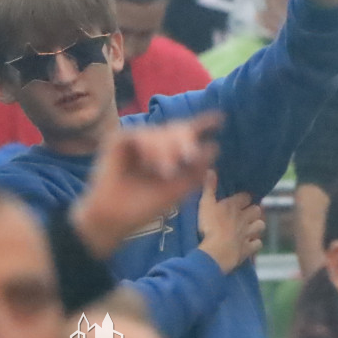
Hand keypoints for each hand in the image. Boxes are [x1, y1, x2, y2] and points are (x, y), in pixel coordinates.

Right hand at [71, 113, 221, 258]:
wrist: (116, 218)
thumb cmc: (145, 206)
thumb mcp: (178, 189)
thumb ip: (196, 170)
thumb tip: (215, 147)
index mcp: (169, 154)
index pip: (188, 134)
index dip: (203, 124)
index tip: (221, 118)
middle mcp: (154, 144)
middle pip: (178, 129)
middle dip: (186, 141)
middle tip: (189, 157)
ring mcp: (136, 140)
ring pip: (161, 131)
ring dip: (167, 151)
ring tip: (165, 173)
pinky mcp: (118, 140)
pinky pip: (141, 134)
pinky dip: (150, 148)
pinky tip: (149, 166)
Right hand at [197, 170, 265, 273]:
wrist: (217, 250)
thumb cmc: (210, 226)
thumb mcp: (205, 204)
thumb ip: (209, 188)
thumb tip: (211, 169)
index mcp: (234, 206)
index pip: (246, 196)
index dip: (244, 198)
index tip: (241, 199)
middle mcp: (245, 218)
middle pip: (256, 210)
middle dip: (253, 211)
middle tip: (246, 214)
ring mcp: (248, 233)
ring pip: (261, 225)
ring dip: (256, 226)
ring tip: (250, 228)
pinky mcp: (249, 248)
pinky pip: (257, 244)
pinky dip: (255, 244)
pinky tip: (250, 244)